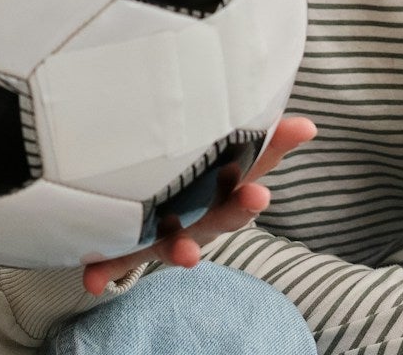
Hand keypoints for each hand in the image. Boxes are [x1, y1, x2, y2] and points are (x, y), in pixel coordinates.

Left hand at [81, 115, 315, 294]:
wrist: (161, 229)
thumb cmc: (195, 187)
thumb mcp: (223, 162)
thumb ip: (263, 144)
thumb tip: (310, 124)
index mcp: (222, 195)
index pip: (250, 180)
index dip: (263, 174)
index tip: (279, 163)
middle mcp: (201, 220)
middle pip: (224, 217)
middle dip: (239, 210)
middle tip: (256, 197)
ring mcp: (169, 237)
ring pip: (177, 244)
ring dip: (182, 249)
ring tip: (188, 253)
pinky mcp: (133, 249)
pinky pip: (119, 261)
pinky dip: (106, 270)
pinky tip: (91, 279)